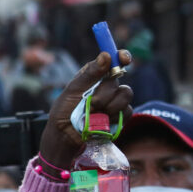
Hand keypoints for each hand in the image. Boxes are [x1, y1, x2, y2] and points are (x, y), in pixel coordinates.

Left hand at [38, 50, 132, 168]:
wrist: (65, 135)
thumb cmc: (64, 111)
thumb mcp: (72, 90)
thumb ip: (90, 74)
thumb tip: (106, 55)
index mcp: (95, 75)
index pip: (114, 60)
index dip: (122, 57)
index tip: (123, 59)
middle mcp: (107, 85)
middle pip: (118, 81)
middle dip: (104, 93)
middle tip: (90, 102)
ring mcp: (116, 100)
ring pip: (125, 95)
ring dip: (108, 105)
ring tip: (93, 112)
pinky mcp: (121, 115)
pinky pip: (128, 111)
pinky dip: (113, 117)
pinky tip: (101, 121)